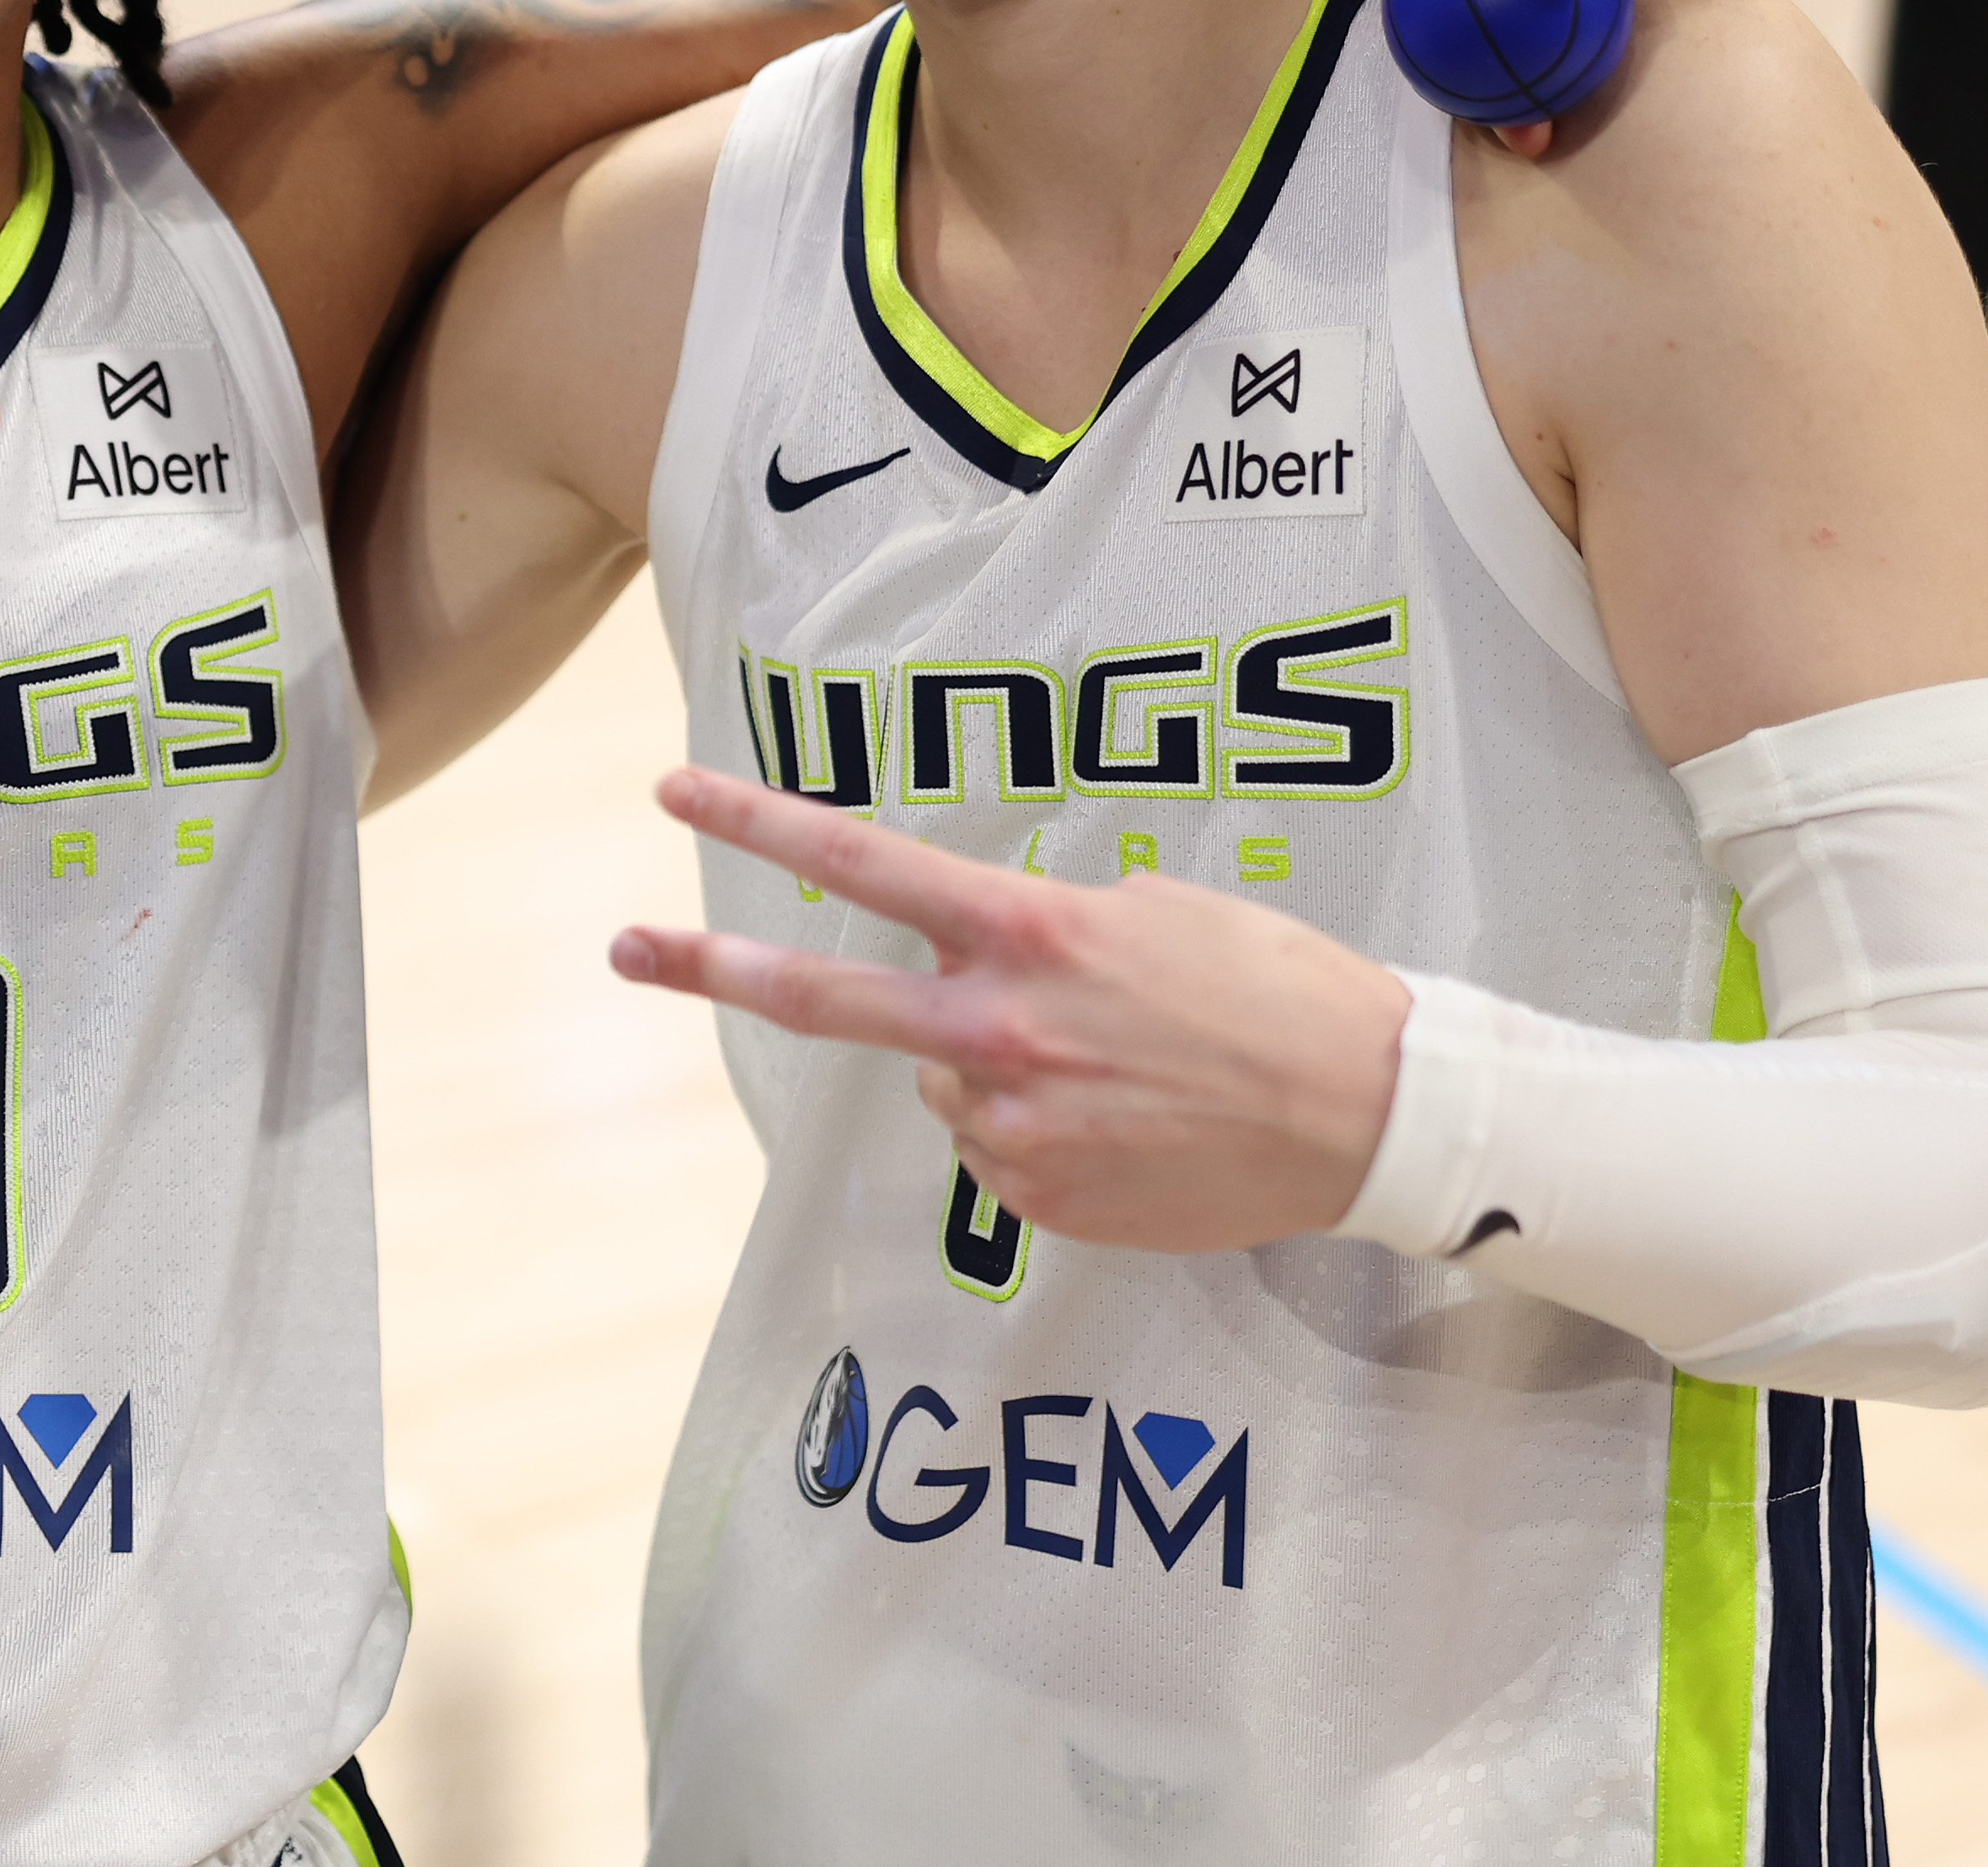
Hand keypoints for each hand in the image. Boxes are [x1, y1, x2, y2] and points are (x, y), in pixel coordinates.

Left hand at [610, 771, 1411, 1253]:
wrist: (1366, 1112)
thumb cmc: (1271, 990)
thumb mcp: (1152, 914)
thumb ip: (1037, 934)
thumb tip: (971, 971)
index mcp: (1028, 934)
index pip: (861, 863)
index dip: (759, 819)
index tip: (673, 791)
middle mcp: (997, 1025)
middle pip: (819, 996)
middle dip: (708, 966)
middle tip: (621, 947)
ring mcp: (1009, 1120)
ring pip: (942, 1077)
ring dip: (994, 1065)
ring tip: (1114, 1067)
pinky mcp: (1037, 1196)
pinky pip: (995, 1147)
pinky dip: (1037, 1130)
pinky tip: (1125, 1124)